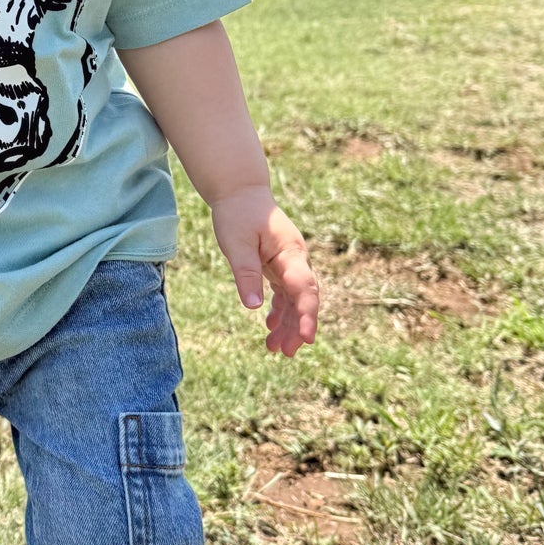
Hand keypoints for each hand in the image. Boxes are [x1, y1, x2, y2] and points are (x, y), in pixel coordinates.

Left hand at [209, 184, 318, 355]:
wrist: (240, 191)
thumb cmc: (237, 213)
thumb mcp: (236, 243)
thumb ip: (246, 273)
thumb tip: (253, 306)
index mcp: (290, 253)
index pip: (305, 289)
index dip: (307, 315)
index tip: (307, 338)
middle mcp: (295, 259)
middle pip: (303, 299)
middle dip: (297, 327)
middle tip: (285, 353)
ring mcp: (289, 262)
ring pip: (294, 299)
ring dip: (287, 324)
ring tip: (275, 349)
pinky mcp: (279, 264)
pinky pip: (285, 293)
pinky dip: (279, 311)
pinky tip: (269, 327)